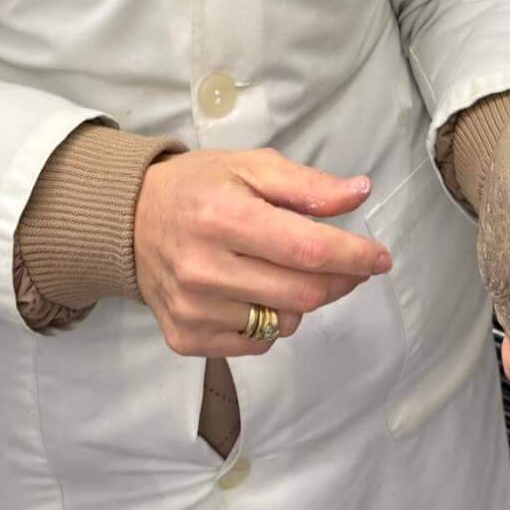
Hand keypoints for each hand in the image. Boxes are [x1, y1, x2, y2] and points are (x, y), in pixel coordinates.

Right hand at [133, 147, 391, 360]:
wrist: (128, 218)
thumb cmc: (198, 186)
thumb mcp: (251, 167)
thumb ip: (307, 185)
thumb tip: (360, 193)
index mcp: (224, 217)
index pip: (307, 249)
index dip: (353, 256)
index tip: (380, 258)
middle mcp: (204, 268)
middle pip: (303, 294)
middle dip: (340, 280)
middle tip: (349, 265)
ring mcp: (193, 309)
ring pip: (284, 323)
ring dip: (302, 300)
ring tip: (285, 270)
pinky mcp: (184, 337)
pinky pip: (255, 343)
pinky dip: (270, 322)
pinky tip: (254, 291)